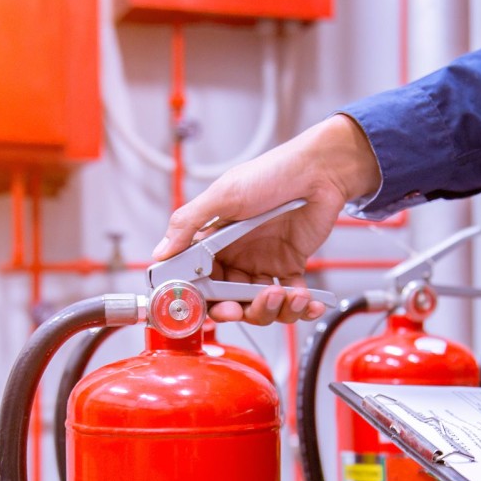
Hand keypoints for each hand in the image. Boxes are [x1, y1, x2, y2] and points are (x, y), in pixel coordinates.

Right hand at [152, 115, 380, 324]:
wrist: (320, 170)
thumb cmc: (272, 173)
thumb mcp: (224, 195)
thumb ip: (189, 223)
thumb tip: (160, 252)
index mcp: (214, 240)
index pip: (198, 280)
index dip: (200, 300)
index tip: (207, 310)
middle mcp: (236, 255)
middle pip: (228, 300)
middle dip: (237, 310)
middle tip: (242, 308)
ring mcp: (263, 263)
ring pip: (259, 305)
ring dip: (272, 310)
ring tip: (286, 296)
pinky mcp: (290, 267)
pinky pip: (292, 299)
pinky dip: (300, 307)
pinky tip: (307, 302)